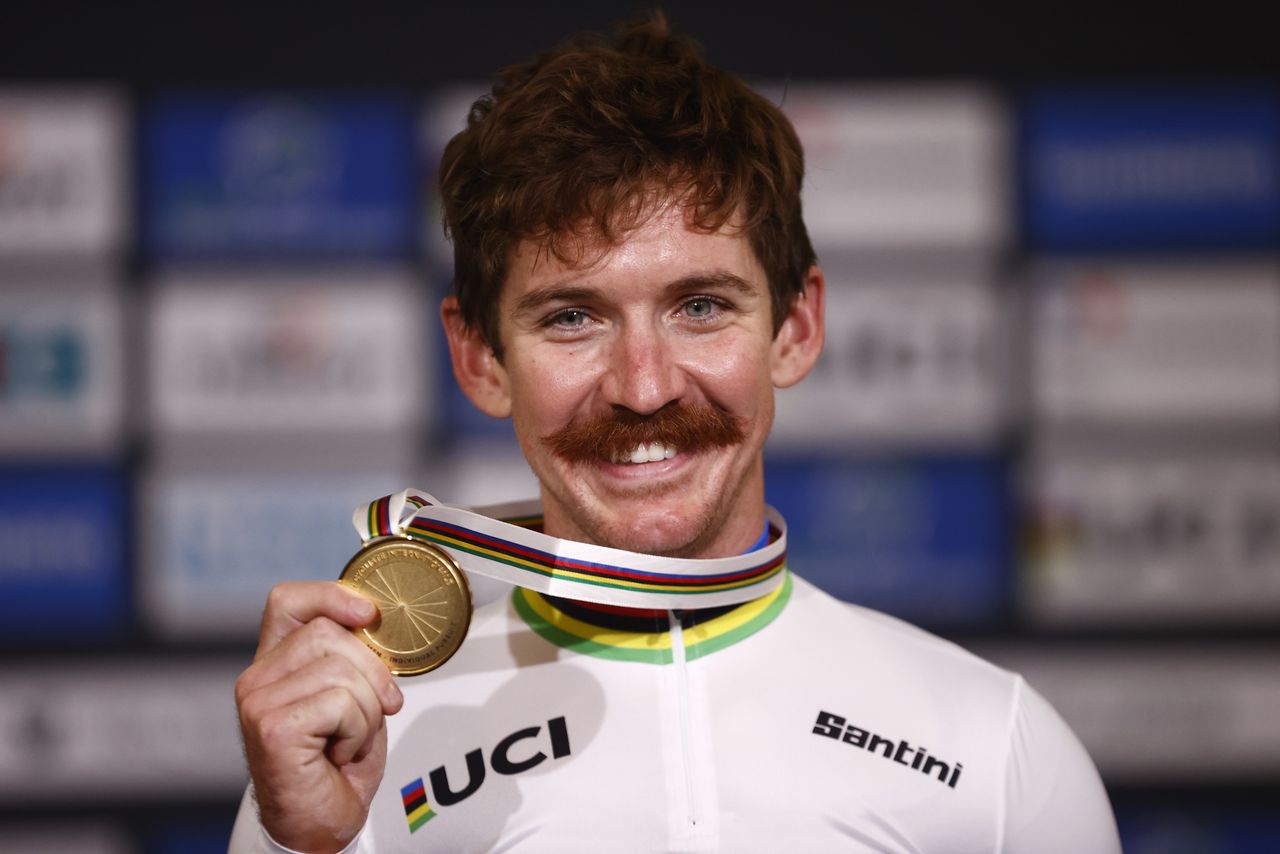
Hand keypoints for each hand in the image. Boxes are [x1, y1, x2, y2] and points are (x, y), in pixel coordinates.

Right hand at [236, 582, 403, 852]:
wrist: (319, 826)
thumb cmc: (335, 768)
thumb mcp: (351, 697)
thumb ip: (351, 657)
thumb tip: (372, 621)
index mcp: (275, 664)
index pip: (289, 601)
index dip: (332, 596)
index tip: (368, 616)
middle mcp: (257, 678)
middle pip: (331, 632)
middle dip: (372, 673)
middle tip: (371, 714)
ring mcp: (258, 701)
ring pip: (342, 669)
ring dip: (366, 710)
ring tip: (349, 738)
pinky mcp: (271, 725)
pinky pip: (342, 703)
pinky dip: (357, 730)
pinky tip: (339, 752)